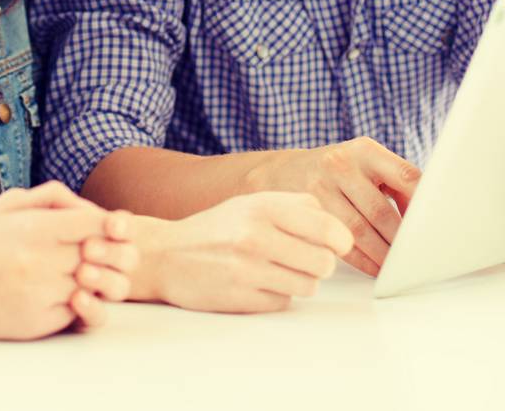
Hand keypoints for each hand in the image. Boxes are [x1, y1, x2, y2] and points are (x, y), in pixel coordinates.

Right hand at [0, 181, 136, 339]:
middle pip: (98, 254)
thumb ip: (51, 197)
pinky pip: (77, 312)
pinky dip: (76, 303)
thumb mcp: (6, 206)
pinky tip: (60, 293)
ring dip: (90, 279)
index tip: (102, 228)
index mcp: (32, 229)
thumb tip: (93, 208)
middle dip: (104, 251)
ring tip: (78, 272)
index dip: (106, 224)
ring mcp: (38, 296)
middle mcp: (37, 262)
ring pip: (91, 285)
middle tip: (97, 252)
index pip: (94, 222)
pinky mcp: (36, 324)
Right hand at [143, 192, 353, 311]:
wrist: (165, 256)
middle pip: (324, 262)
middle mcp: (255, 236)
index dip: (340, 240)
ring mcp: (248, 270)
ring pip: (309, 285)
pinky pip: (284, 302)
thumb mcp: (250, 203)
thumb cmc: (214, 229)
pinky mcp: (242, 298)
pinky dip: (277, 295)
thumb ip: (293, 206)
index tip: (335, 243)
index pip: (327, 228)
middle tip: (306, 259)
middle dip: (321, 264)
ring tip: (278, 270)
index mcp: (262, 207)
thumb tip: (335, 225)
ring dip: (300, 281)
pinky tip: (257, 283)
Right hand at [244, 137, 418, 276]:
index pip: (405, 176)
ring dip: (382, 255)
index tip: (434, 228)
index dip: (422, 205)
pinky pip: (339, 240)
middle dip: (401, 241)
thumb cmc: (338, 171)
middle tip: (417, 259)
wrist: (283, 171)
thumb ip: (396, 184)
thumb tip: (428, 217)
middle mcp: (341, 163)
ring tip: (397, 267)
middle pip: (381, 211)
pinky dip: (361, 259)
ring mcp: (320, 186)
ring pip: (358, 230)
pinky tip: (374, 267)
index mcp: (365, 150)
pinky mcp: (307, 209)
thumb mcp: (366, 164)